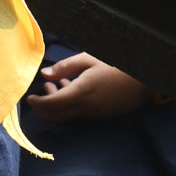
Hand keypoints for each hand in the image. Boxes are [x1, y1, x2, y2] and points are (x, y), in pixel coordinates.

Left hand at [27, 52, 149, 122]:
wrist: (145, 79)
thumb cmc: (117, 65)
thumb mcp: (90, 59)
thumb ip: (66, 67)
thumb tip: (44, 74)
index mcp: (80, 93)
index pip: (50, 105)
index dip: (37, 103)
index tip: (30, 98)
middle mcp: (86, 108)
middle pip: (56, 116)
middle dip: (44, 107)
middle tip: (42, 91)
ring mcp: (95, 114)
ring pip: (68, 115)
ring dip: (58, 104)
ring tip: (58, 84)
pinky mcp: (102, 115)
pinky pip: (80, 113)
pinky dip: (71, 105)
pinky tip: (73, 88)